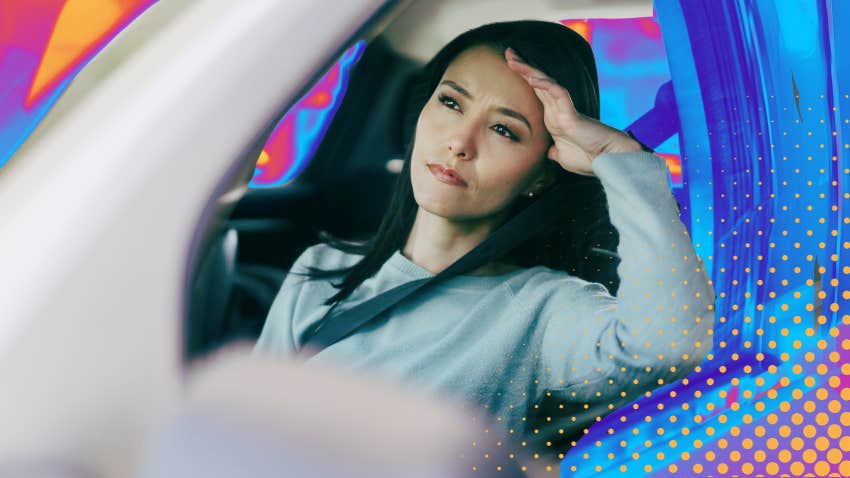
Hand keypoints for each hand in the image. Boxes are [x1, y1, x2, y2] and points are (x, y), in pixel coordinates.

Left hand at [505, 47, 643, 176]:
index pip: (536, 93)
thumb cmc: (588, 158)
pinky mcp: (571, 113)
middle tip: (508, 53)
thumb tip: (548, 151)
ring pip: (545, 83)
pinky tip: (532, 77)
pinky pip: (557, 93)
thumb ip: (553, 151)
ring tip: (513, 59)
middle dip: (522, 68)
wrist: (607, 161)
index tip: (510, 66)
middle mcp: (558, 110)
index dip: (524, 79)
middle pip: (537, 83)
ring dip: (528, 71)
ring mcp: (564, 109)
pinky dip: (545, 84)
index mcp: (553, 118)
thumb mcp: (562, 156)